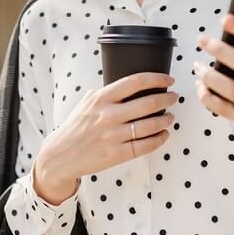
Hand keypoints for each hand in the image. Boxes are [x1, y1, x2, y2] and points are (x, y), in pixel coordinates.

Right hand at [33, 73, 176, 203]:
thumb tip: (127, 85)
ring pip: (150, 125)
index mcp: (101, 99)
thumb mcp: (86, 103)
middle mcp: (108, 115)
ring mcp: (113, 136)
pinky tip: (164, 134)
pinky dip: (159, 139)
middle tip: (174, 97)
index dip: (156, 79)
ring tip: (170, 116)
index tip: (168, 80)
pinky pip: (145, 146)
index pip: (135, 82)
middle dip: (167, 98)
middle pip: (148, 103)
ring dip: (166, 119)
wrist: (60, 155)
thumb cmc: (75, 128)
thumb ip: (105, 93)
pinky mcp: (117, 154)